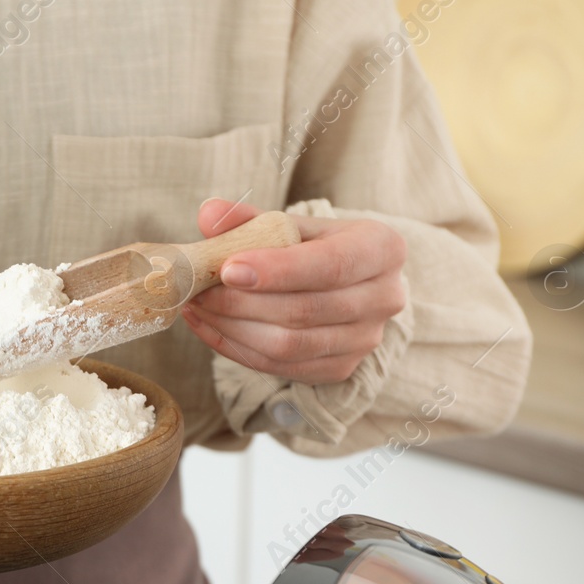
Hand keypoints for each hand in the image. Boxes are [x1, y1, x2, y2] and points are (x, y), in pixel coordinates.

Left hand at [181, 199, 407, 383]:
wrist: (345, 283)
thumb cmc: (314, 247)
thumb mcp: (290, 224)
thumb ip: (248, 218)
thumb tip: (208, 215)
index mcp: (382, 249)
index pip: (330, 265)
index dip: (278, 271)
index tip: (228, 270)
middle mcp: (385, 298)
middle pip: (305, 310)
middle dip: (242, 302)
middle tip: (198, 290)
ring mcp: (365, 340)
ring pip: (288, 345)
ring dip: (233, 328)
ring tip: (198, 306)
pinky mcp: (341, 369)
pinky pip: (279, 367)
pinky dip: (236, 348)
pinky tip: (208, 326)